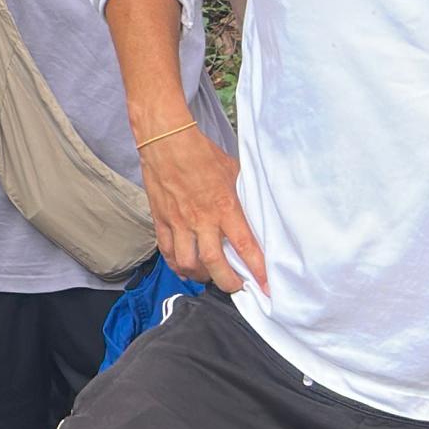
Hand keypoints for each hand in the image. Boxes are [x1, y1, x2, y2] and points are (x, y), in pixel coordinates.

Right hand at [138, 115, 268, 295]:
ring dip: (201, 276)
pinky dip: (177, 265)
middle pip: (214, 264)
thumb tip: (255, 210)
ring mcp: (179, 222)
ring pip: (188, 263)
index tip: (266, 286)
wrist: (166, 141)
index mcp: (224, 206)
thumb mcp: (233, 171)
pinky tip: (185, 268)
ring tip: (210, 276)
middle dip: (228, 283)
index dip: (257, 270)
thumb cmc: (201, 154)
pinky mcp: (162, 220)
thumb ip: (243, 195)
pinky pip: (167, 252)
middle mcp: (202, 219)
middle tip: (237, 287)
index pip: (244, 246)